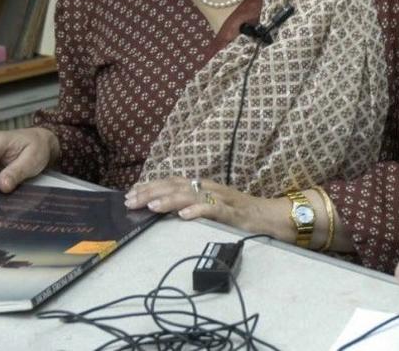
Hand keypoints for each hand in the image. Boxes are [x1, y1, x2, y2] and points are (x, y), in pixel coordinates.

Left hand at [125, 176, 294, 241]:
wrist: (269, 216)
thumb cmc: (238, 213)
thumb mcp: (210, 206)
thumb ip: (190, 205)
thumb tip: (163, 211)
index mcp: (201, 186)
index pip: (171, 182)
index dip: (150, 186)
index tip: (130, 194)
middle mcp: (208, 188)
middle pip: (176, 186)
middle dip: (151, 192)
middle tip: (131, 201)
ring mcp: (220, 199)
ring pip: (191, 196)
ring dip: (169, 200)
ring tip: (151, 206)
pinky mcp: (232, 212)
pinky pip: (213, 210)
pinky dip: (198, 211)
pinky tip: (183, 216)